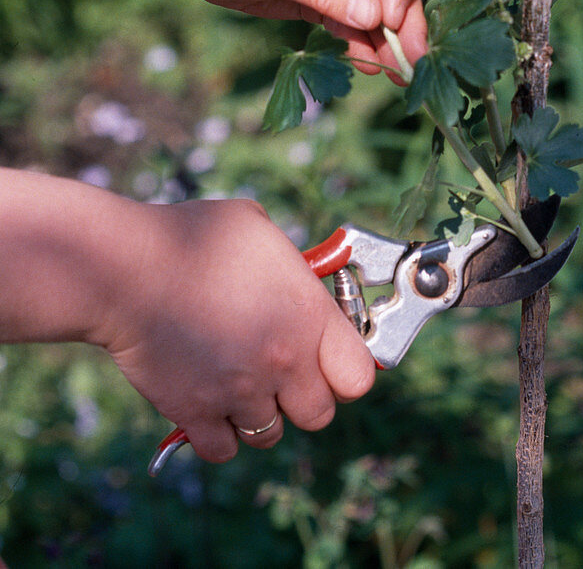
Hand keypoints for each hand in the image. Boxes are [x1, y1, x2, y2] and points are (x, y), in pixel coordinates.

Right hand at [99, 197, 374, 463]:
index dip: (345, 369)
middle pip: (319, 415)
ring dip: (259, 414)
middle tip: (282, 371)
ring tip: (238, 380)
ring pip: (270, 434)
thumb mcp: (258, 227)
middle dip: (303, 396)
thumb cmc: (193, 235)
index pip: (359, 376)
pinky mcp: (195, 412)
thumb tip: (296, 276)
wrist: (129, 267)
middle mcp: (283, 361)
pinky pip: (222, 449)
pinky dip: (218, 433)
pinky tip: (208, 399)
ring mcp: (240, 392)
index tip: (328, 357)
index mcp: (308, 314)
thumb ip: (289, 264)